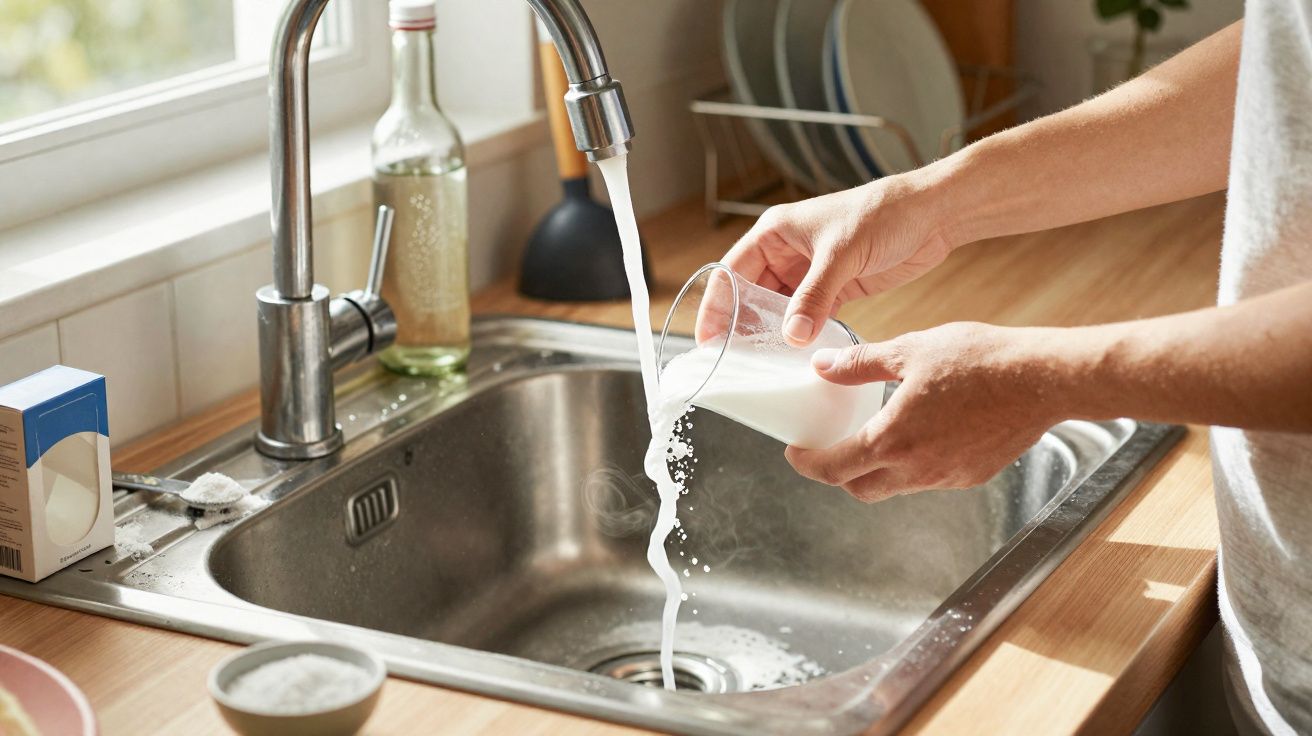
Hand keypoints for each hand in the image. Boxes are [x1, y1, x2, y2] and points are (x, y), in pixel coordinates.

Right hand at [722, 172, 956, 346]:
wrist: (932, 215)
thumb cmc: (883, 213)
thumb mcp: (841, 254)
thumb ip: (814, 296)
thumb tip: (792, 337)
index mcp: (775, 233)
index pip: (732, 273)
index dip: (718, 307)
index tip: (711, 339)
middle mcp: (786, 254)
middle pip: (751, 297)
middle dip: (742, 328)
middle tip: (734, 363)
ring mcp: (810, 274)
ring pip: (779, 311)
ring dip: (773, 336)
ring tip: (764, 367)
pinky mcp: (835, 290)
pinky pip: (809, 319)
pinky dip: (803, 338)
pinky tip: (798, 359)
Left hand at [785, 322, 1071, 501]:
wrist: (1043, 378)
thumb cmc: (979, 360)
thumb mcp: (910, 351)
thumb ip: (860, 364)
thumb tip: (822, 366)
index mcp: (893, 440)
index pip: (833, 469)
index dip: (807, 464)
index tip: (796, 452)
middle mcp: (917, 470)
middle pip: (860, 488)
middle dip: (838, 473)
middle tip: (829, 447)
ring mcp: (947, 477)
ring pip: (896, 486)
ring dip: (877, 469)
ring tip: (874, 435)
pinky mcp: (973, 476)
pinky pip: (930, 479)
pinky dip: (913, 465)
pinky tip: (920, 434)